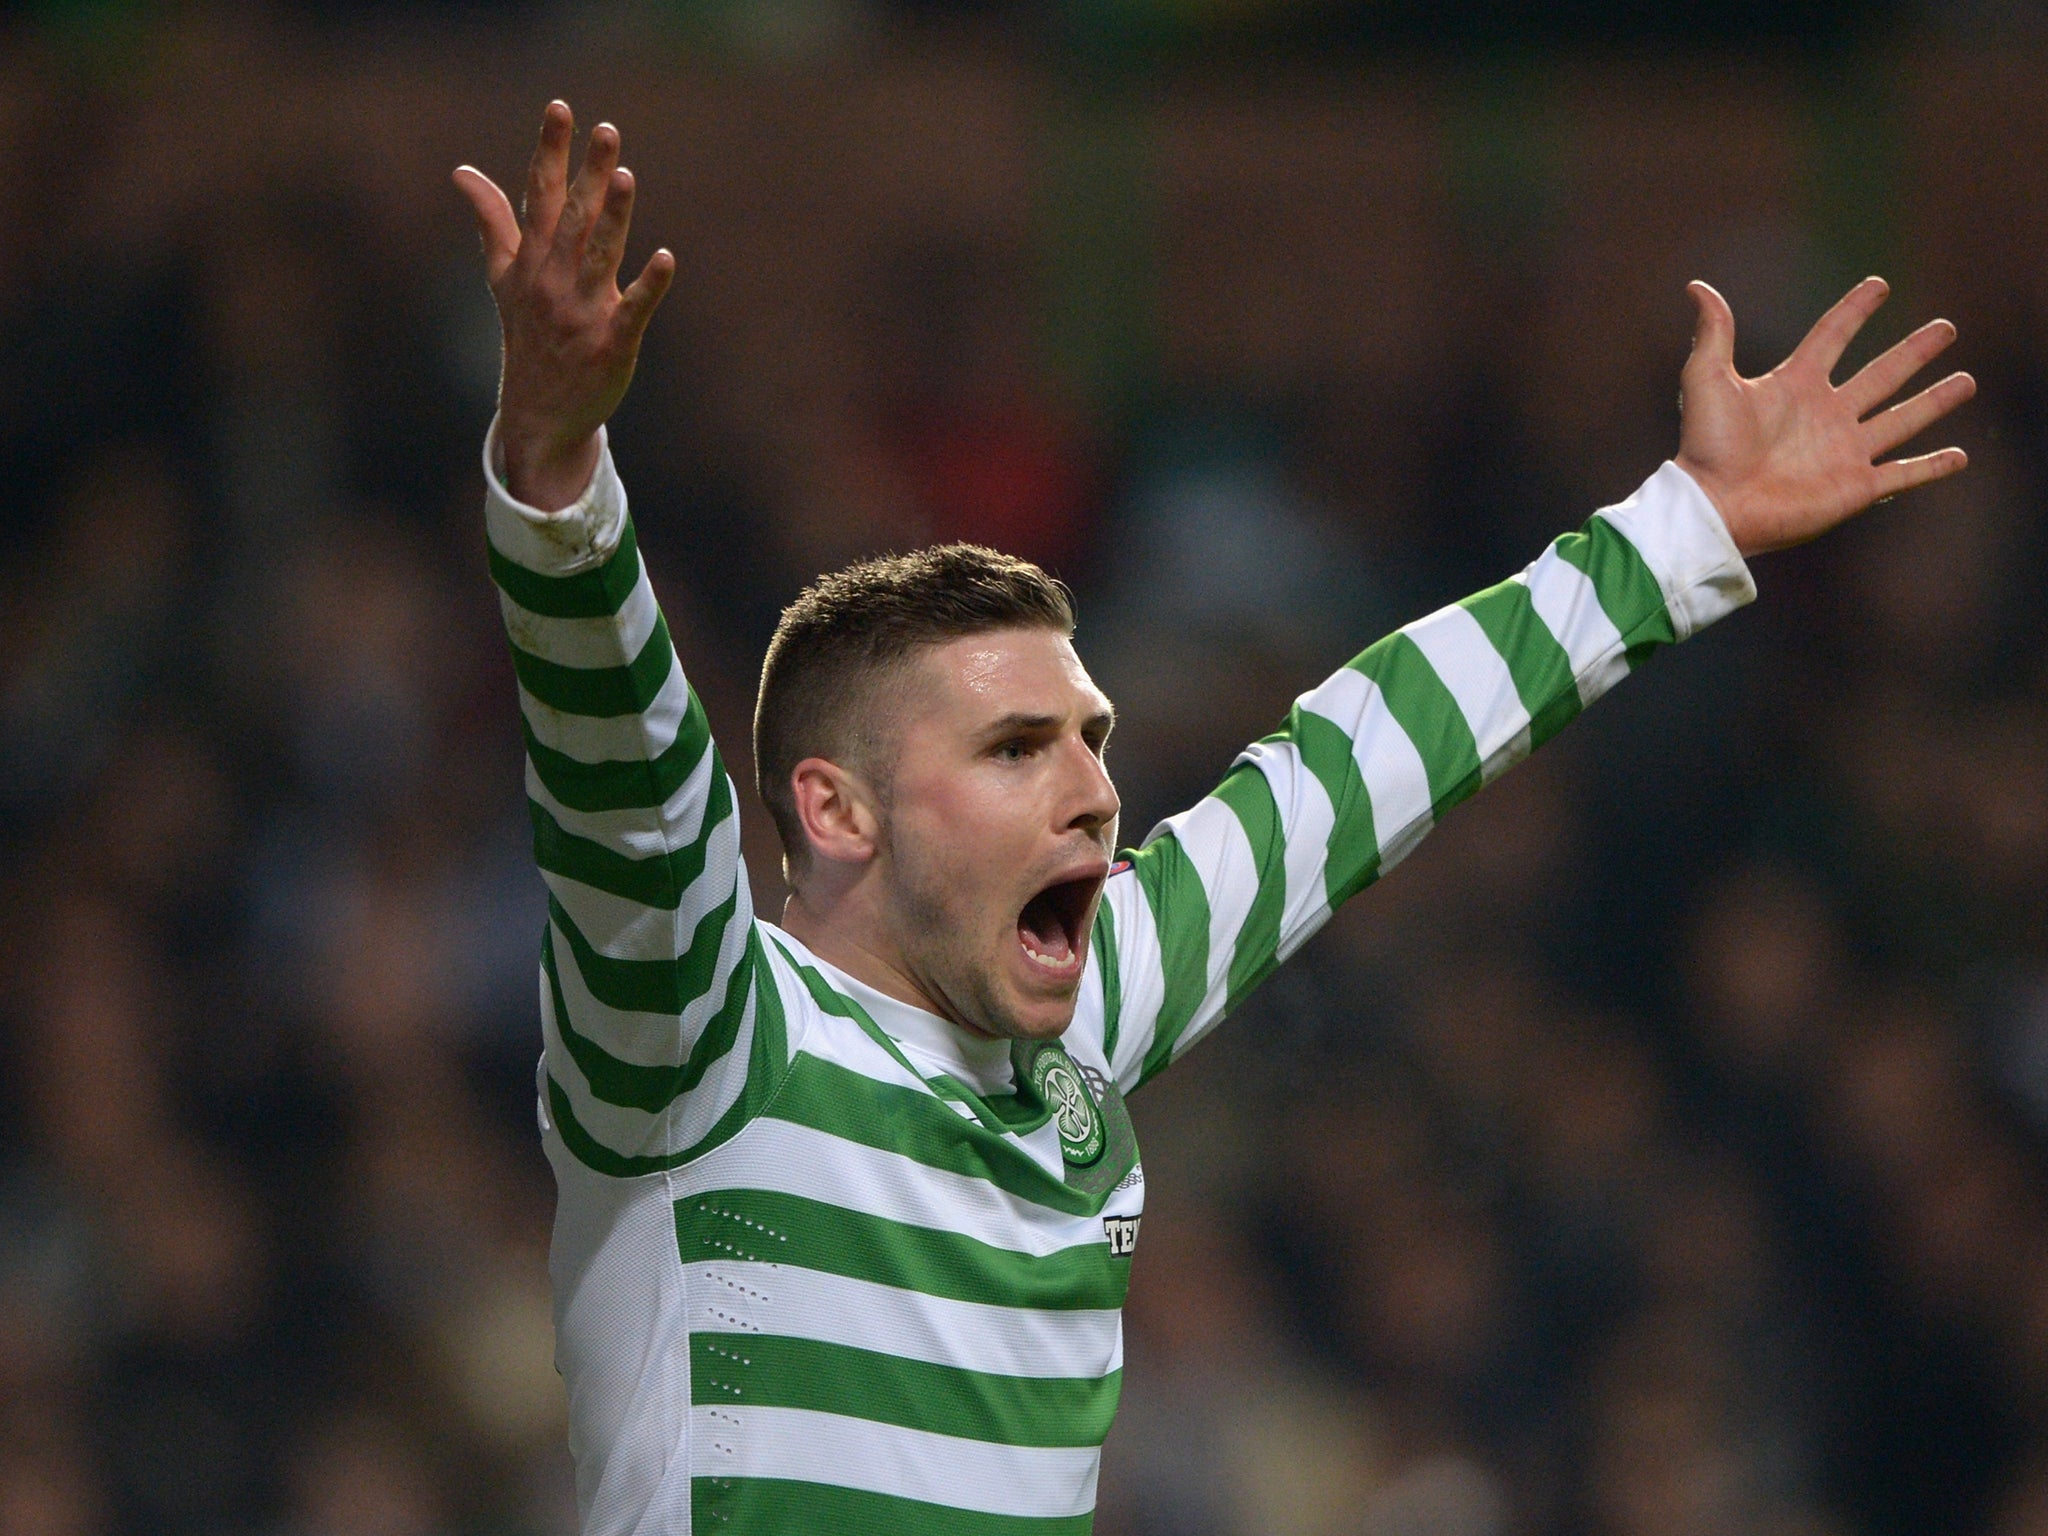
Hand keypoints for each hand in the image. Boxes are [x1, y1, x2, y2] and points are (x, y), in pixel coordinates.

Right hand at [453, 102, 675, 511]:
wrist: (538, 416)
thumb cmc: (528, 338)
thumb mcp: (504, 278)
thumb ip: (492, 221)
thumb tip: (462, 170)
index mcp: (531, 261)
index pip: (540, 194)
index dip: (550, 151)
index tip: (561, 107)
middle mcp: (554, 281)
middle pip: (573, 217)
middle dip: (588, 173)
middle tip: (606, 129)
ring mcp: (582, 313)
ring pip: (599, 256)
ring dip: (612, 217)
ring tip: (626, 177)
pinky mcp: (612, 345)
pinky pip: (633, 311)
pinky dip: (649, 287)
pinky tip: (668, 258)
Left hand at [1674, 277, 1974, 557]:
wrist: (1714, 505)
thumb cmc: (1706, 446)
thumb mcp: (1706, 380)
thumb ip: (1713, 333)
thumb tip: (1698, 286)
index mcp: (1795, 386)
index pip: (1832, 337)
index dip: (1854, 311)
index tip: (1879, 286)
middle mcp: (1826, 416)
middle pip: (1881, 375)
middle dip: (1914, 353)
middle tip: (1946, 329)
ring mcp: (1844, 451)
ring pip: (1902, 419)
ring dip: (1934, 401)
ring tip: (1966, 381)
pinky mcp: (1856, 487)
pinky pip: (1903, 474)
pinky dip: (1932, 467)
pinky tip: (1960, 456)